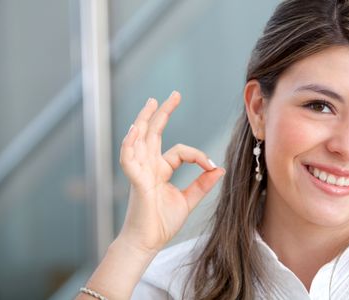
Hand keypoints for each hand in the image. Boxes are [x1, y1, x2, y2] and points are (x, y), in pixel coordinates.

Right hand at [118, 91, 224, 252]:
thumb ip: (202, 184)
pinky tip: (135, 129)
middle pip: (154, 133)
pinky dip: (130, 144)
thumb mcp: (188, 200)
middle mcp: (149, 166)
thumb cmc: (162, 223)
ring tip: (152, 102)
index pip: (180, 151)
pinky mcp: (136, 182)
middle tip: (173, 95)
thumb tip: (218, 168)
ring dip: (144, 120)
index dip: (198, 155)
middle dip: (162, 113)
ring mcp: (140, 172)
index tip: (211, 166)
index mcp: (160, 170)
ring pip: (140, 139)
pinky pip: (129, 159)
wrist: (148, 243)